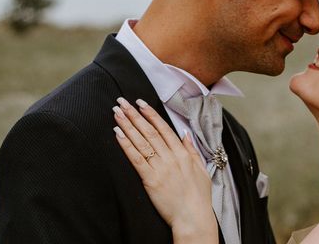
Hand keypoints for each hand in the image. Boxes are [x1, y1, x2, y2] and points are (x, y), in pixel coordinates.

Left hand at [113, 97, 217, 243]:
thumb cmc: (198, 196)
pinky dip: (126, 145)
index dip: (151, 114)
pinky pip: (136, 159)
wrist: (193, 217)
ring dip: (127, 125)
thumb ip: (192, 150)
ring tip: (117, 113)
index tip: (140, 103)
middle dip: (134, 115)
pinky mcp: (150, 180)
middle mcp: (171, 157)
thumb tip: (185, 134)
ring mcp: (160, 168)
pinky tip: (118, 134)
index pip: (164, 128)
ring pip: (141, 141)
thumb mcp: (201, 169)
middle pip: (149, 131)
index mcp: (183, 153)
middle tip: (122, 102)